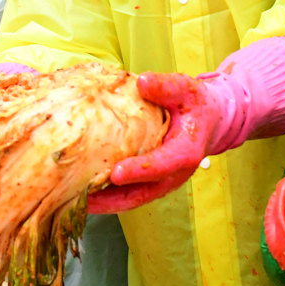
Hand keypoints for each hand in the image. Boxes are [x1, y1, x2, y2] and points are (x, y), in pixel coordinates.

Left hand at [96, 72, 251, 212]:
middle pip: (141, 193)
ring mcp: (161, 182)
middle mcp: (173, 174)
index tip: (116, 173)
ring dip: (105, 203)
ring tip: (75, 201)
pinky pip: (127, 195)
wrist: (209, 121)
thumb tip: (142, 82)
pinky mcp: (150, 183)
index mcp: (185, 152)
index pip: (161, 165)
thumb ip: (166, 87)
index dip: (140, 170)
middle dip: (112, 199)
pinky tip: (82, 193)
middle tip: (84, 198)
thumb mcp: (186, 90)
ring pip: (131, 199)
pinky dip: (106, 197)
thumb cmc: (195, 105)